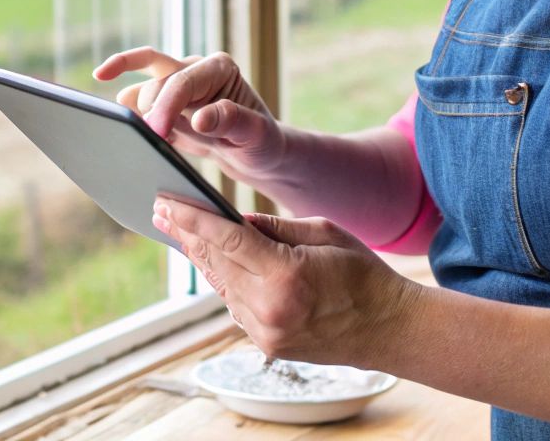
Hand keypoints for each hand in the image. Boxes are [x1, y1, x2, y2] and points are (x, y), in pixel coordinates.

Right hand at [94, 47, 287, 183]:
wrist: (256, 154)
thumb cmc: (261, 142)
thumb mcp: (256, 135)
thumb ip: (232, 121)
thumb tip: (199, 118)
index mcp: (218, 68)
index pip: (181, 82)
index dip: (165, 105)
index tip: (156, 132)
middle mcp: (195, 69)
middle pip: (156, 83)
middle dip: (149, 111)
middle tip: (148, 141)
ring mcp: (178, 84)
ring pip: (141, 87)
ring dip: (133, 109)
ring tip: (130, 132)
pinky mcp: (166, 103)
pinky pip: (137, 100)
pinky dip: (128, 112)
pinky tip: (125, 128)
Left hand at [151, 191, 419, 369]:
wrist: (387, 329)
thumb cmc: (362, 274)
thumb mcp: (324, 232)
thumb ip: (274, 227)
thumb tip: (233, 220)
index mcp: (285, 275)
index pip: (226, 240)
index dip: (191, 219)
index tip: (165, 203)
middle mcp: (269, 308)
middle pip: (215, 262)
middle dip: (187, 235)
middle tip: (162, 212)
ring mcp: (266, 332)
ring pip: (221, 286)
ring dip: (203, 258)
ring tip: (182, 232)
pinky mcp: (266, 345)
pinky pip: (236, 305)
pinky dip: (226, 281)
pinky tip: (216, 262)